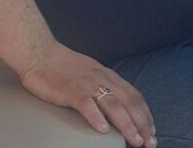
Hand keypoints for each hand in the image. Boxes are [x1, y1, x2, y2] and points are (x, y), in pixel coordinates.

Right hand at [20, 42, 156, 146]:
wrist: (40, 53)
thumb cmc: (63, 66)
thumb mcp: (91, 73)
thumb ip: (104, 86)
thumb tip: (117, 104)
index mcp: (107, 74)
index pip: (133, 95)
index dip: (145, 113)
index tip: (152, 130)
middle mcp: (101, 78)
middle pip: (127, 101)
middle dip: (141, 123)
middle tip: (149, 142)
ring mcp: (86, 83)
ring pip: (112, 104)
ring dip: (126, 124)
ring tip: (134, 140)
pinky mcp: (70, 90)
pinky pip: (86, 104)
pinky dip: (95, 117)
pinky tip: (102, 130)